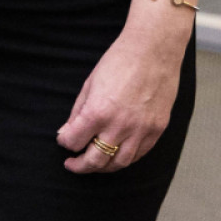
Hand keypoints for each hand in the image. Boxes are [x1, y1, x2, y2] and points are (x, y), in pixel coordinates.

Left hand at [57, 12, 187, 173]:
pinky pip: (139, 154)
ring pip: (120, 163)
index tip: (64, 140)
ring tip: (93, 164)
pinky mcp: (157, 130)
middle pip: (96, 160)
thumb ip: (77, 112)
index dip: (65, 143)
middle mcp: (120, 126)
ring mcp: (141, 130)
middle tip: (72, 164)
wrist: (153, 52)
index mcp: (98, 111)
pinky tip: (115, 156)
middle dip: (81, 166)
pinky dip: (125, 159)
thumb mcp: (89, 85)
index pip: (74, 141)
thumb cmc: (119, 63)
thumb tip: (66, 132)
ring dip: (104, 167)